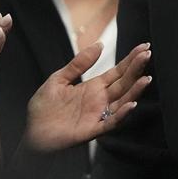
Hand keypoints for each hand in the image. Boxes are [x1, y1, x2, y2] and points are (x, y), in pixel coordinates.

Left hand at [23, 42, 151, 151]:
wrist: (30, 133)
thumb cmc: (43, 109)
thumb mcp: (58, 79)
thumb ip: (78, 64)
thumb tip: (99, 45)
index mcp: (93, 87)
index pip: (118, 71)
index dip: (131, 60)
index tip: (144, 47)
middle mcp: (100, 100)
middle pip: (124, 82)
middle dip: (136, 69)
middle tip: (147, 55)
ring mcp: (98, 114)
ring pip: (122, 101)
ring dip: (135, 91)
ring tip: (146, 79)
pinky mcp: (92, 129)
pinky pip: (111, 122)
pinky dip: (122, 114)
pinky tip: (131, 104)